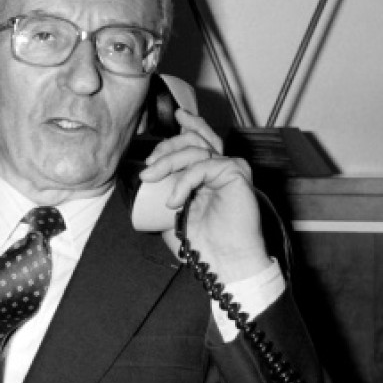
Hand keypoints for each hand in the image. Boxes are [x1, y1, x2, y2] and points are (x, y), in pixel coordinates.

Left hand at [139, 109, 269, 282]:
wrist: (226, 263)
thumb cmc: (205, 246)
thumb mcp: (174, 218)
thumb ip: (167, 198)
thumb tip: (145, 187)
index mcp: (209, 175)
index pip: (200, 140)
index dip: (189, 125)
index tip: (174, 119)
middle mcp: (221, 168)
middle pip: (196, 138)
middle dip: (168, 145)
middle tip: (149, 163)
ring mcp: (230, 169)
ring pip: (196, 149)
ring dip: (169, 161)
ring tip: (152, 178)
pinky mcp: (237, 174)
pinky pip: (204, 165)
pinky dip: (184, 180)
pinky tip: (174, 199)